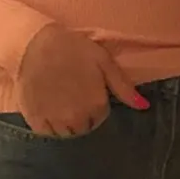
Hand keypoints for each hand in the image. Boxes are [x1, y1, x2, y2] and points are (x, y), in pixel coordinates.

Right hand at [15, 24, 146, 136]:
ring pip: (65, 133)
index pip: (100, 118)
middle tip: (71, 97)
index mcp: (96, 105)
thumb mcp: (104, 62)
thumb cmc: (72, 49)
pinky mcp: (36, 120)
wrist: (34, 45)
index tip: (84, 92)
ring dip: (65, 123)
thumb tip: (144, 106)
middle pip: (83, 128)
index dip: (93, 106)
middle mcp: (78, 118)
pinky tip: (46, 108)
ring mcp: (56, 121)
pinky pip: (46, 133)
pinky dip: (48, 125)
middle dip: (81, 117)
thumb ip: (124, 87)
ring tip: (58, 103)